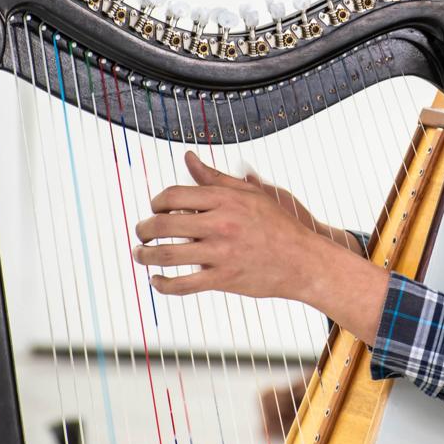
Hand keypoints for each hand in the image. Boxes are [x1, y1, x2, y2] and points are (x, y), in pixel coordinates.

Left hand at [133, 152, 326, 298]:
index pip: (174, 195)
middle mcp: (220, 224)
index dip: (156, 202)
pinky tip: (157, 280)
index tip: (155, 209)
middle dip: (144, 229)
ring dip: (145, 256)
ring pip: (168, 255)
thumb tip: (189, 159)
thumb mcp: (249, 194)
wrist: (303, 260)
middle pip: (164, 224)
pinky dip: (163, 285)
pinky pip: (183, 284)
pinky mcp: (223, 279)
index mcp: (225, 200)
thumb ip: (214, 178)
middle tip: (141, 233)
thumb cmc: (278, 225)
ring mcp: (221, 253)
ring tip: (140, 254)